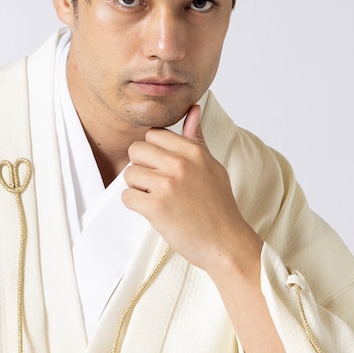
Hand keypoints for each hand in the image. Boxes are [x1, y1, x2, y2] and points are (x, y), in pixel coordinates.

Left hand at [121, 104, 261, 280]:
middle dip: (141, 168)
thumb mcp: (212, 167)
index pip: (153, 134)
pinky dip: (135, 205)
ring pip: (129, 174)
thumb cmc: (219, 207)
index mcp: (193, 152)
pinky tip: (153, 212)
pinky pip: (127, 196)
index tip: (162, 168)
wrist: (226, 244)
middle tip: (156, 185)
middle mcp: (180, 164)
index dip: (153, 152)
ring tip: (157, 199)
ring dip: (137, 188)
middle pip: (136, 150)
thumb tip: (194, 108)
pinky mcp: (156, 206)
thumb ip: (196, 139)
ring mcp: (167, 184)